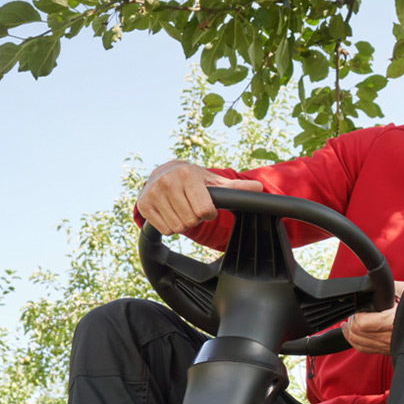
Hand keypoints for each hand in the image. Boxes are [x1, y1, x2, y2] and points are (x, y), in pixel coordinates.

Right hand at [136, 160, 263, 235]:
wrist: (164, 173)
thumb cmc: (194, 181)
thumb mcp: (214, 183)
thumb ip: (236, 189)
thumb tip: (260, 188)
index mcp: (188, 175)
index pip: (204, 211)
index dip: (208, 213)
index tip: (205, 205)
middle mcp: (168, 181)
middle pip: (190, 222)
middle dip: (194, 218)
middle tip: (190, 205)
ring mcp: (153, 193)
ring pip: (177, 227)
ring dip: (182, 222)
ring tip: (180, 207)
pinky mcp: (143, 205)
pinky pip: (164, 230)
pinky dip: (169, 226)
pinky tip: (169, 211)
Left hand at [342, 281, 403, 354]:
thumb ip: (392, 288)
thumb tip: (377, 285)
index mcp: (393, 322)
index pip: (362, 324)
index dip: (356, 316)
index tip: (359, 310)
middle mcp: (389, 338)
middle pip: (357, 335)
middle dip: (351, 324)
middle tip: (353, 315)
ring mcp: (388, 346)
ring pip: (359, 344)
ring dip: (351, 334)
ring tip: (350, 324)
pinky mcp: (388, 351)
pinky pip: (366, 349)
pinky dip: (357, 342)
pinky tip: (356, 334)